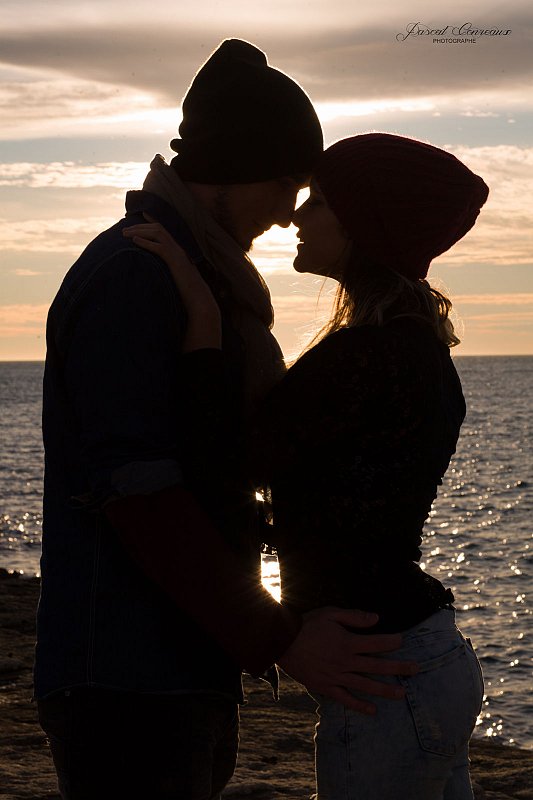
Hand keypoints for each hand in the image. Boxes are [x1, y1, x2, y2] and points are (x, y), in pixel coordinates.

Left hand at [123, 214, 220, 350]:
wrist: (198, 299)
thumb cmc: (188, 292)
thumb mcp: (176, 276)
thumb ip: (168, 268)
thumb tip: (156, 269)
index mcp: (178, 250)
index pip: (164, 231)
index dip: (152, 221)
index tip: (142, 215)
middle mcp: (178, 248)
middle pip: (158, 229)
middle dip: (140, 227)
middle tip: (124, 230)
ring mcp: (177, 253)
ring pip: (157, 234)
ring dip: (140, 231)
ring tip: (125, 234)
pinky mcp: (174, 261)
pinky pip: (158, 247)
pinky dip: (146, 243)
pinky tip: (135, 241)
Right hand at [277, 607, 417, 714]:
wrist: (281, 641)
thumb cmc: (307, 624)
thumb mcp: (331, 613)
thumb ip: (354, 616)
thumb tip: (376, 618)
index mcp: (347, 642)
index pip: (376, 643)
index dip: (392, 642)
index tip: (403, 641)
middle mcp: (345, 662)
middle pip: (377, 666)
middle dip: (398, 667)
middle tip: (416, 669)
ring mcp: (336, 676)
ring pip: (365, 685)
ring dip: (385, 690)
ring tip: (402, 694)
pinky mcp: (326, 687)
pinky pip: (345, 699)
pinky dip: (359, 706)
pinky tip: (373, 710)